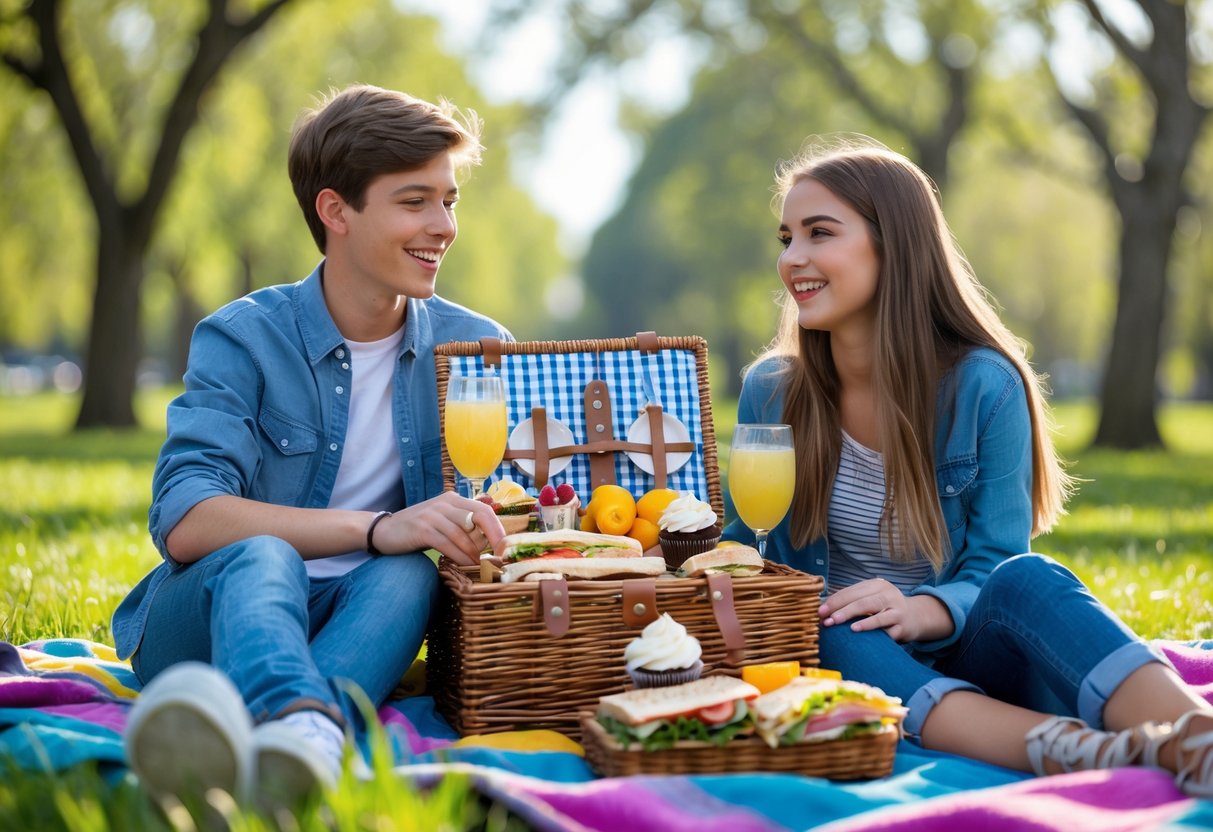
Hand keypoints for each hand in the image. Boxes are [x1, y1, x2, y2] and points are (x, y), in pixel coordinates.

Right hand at [370, 492, 505, 566]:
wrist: (384, 530)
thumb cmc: (418, 529)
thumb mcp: (442, 520)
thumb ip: (462, 525)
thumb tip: (488, 540)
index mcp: (453, 499)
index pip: (484, 510)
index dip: (497, 528)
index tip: (505, 546)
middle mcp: (445, 503)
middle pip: (478, 517)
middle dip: (493, 538)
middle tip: (498, 557)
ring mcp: (433, 515)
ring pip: (463, 535)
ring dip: (474, 553)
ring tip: (480, 565)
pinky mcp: (422, 529)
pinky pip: (447, 544)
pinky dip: (458, 556)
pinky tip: (464, 565)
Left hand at [817, 579, 950, 642]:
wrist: (916, 617)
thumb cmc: (884, 608)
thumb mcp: (871, 599)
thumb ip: (852, 601)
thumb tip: (823, 609)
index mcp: (876, 585)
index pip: (852, 591)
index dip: (835, 601)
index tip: (820, 611)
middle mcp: (888, 593)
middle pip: (862, 600)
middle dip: (842, 609)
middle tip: (827, 619)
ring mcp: (897, 608)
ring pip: (875, 611)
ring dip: (856, 617)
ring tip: (840, 622)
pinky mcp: (903, 624)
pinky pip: (886, 627)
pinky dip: (871, 629)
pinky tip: (859, 631)